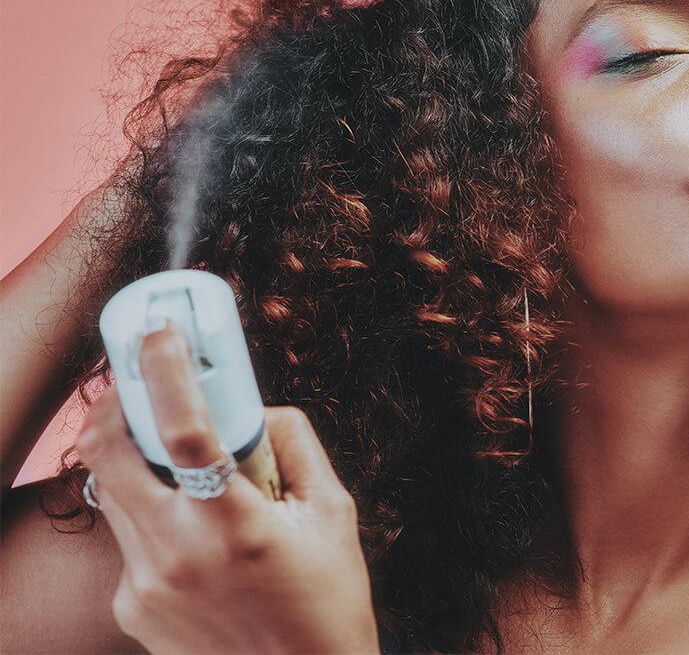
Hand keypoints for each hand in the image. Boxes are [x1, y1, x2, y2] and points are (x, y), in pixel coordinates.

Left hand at [76, 321, 379, 653]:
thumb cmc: (328, 598)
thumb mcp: (331, 512)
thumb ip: (295, 445)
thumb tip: (256, 407)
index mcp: (234, 526)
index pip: (184, 429)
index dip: (166, 369)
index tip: (160, 328)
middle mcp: (176, 556)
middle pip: (111, 454)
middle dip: (115, 404)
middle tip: (137, 382)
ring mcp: (145, 586)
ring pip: (115, 493)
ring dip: (138, 458)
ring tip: (184, 463)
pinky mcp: (131, 607)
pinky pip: (130, 538)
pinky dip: (157, 516)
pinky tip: (199, 541)